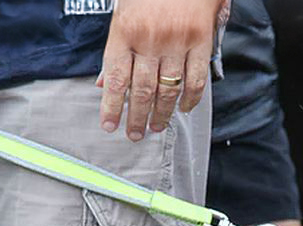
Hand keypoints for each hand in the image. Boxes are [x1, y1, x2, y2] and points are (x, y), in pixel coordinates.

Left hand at [98, 0, 226, 141]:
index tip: (109, 125)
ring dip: (161, 113)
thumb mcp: (122, 14)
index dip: (111, 106)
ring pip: (168, 89)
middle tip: (134, 134)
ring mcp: (177, 41)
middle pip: (141, 90)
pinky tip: (184, 109)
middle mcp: (149, 39)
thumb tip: (103, 83)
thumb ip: (116, 50)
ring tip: (156, 127)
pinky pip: (196, 79)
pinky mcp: (200, 41)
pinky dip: (191, 99)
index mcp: (124, 32)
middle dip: (136, 117)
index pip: (114, 78)